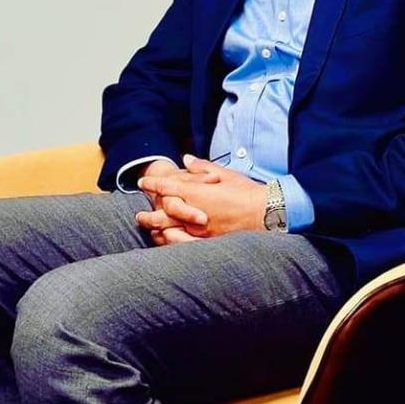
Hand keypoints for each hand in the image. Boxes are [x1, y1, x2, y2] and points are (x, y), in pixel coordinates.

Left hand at [136, 154, 268, 243]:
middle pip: (162, 212)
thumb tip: (185, 159)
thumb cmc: (246, 192)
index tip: (143, 183)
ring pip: (169, 230)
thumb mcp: (225, 174)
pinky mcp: (207, 242)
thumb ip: (202, 167)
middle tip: (138, 214)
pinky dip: (170, 242)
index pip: (167, 187)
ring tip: (148, 229)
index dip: (153, 184)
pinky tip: (166, 242)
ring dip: (156, 229)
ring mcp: (199, 229)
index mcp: (197, 192)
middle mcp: (194, 211)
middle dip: (148, 212)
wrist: (266, 213)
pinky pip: (181, 244)